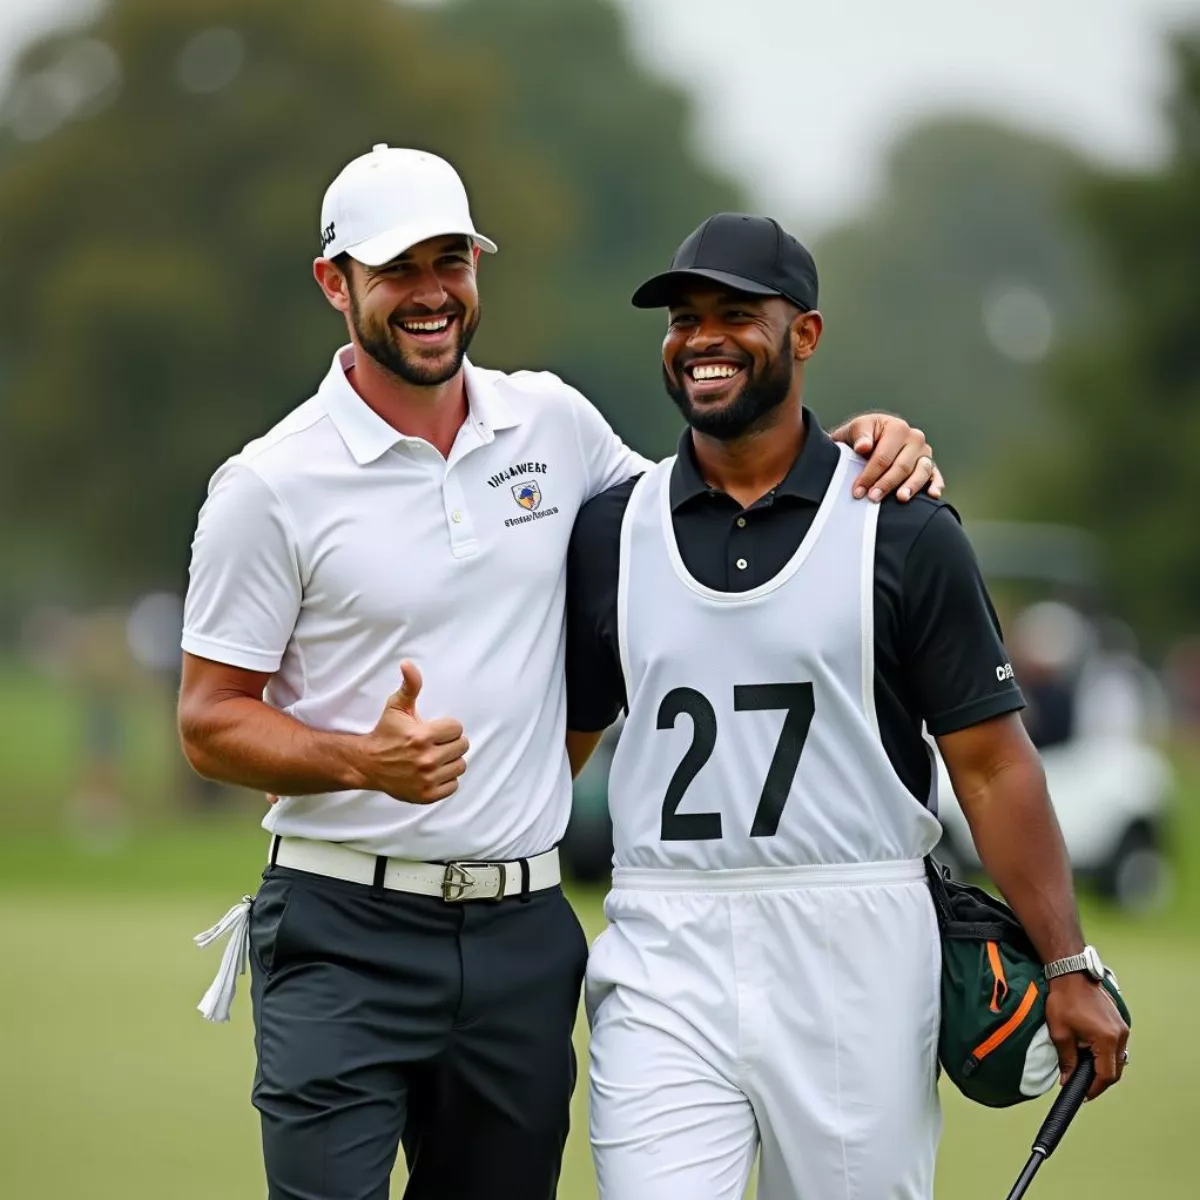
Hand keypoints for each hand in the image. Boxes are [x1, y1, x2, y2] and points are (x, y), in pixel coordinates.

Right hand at [356, 661, 468, 803]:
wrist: (367, 764)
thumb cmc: (385, 733)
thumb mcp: (396, 707)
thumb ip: (409, 685)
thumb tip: (408, 664)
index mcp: (423, 736)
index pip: (457, 728)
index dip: (447, 727)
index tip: (434, 730)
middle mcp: (426, 759)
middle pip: (462, 747)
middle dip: (450, 743)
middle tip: (435, 744)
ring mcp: (427, 779)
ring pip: (460, 766)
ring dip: (450, 761)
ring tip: (435, 757)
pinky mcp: (426, 795)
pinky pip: (453, 786)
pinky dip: (446, 780)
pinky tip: (433, 772)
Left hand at [829, 413, 943, 502]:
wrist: (872, 438)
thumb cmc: (863, 435)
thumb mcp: (856, 429)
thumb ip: (859, 436)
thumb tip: (863, 447)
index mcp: (897, 428)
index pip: (883, 456)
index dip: (870, 475)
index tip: (858, 491)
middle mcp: (915, 439)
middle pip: (902, 466)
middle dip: (886, 484)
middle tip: (873, 498)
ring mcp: (924, 453)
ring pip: (921, 471)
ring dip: (911, 486)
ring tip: (901, 498)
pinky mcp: (930, 465)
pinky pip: (935, 476)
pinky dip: (936, 485)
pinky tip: (933, 494)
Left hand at [1045, 973, 1129, 1100]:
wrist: (1071, 973)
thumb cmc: (1064, 999)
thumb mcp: (1060, 1033)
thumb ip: (1067, 1060)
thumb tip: (1068, 1080)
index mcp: (1107, 1040)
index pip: (1106, 1075)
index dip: (1094, 1088)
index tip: (1084, 1094)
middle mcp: (1120, 1035)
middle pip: (1115, 1069)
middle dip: (1099, 1080)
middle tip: (1083, 1084)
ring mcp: (1122, 1027)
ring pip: (1118, 1058)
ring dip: (1103, 1066)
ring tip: (1085, 1068)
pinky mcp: (1119, 1021)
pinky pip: (1117, 1045)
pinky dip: (1106, 1053)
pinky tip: (1091, 1052)